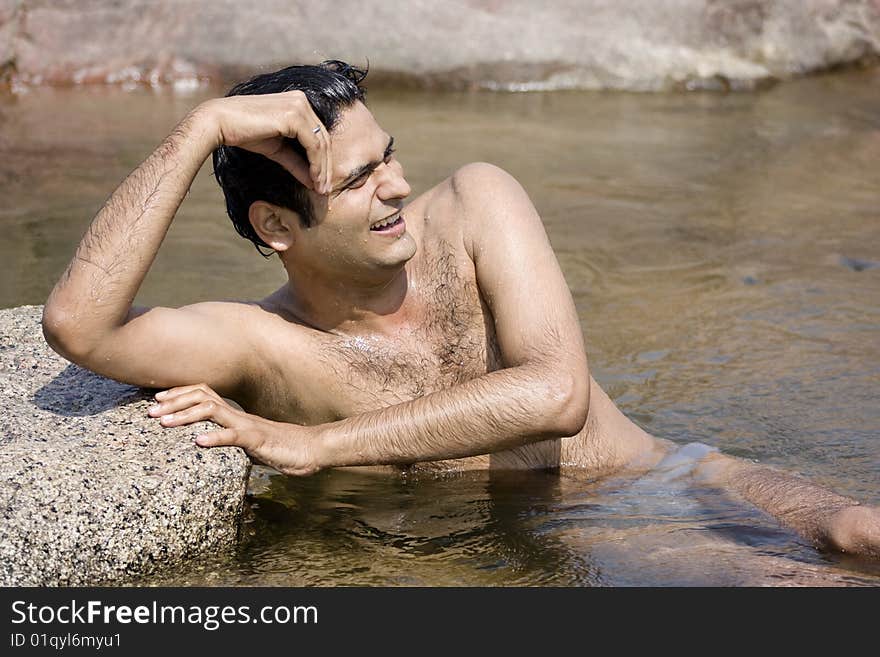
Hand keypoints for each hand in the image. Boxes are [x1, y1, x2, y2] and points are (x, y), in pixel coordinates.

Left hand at [148, 384, 321, 475]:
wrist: (313, 450)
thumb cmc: (285, 449)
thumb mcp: (251, 446)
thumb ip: (233, 444)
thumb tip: (216, 448)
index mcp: (236, 416)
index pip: (204, 394)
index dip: (179, 394)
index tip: (158, 401)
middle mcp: (239, 415)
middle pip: (202, 395)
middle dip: (174, 401)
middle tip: (150, 411)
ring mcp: (248, 426)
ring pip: (212, 410)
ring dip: (185, 415)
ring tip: (164, 423)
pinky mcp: (258, 440)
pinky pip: (234, 436)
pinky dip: (215, 437)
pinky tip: (198, 442)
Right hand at [197, 90, 332, 193]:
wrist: (219, 122)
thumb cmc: (244, 133)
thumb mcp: (277, 150)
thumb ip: (296, 162)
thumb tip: (314, 181)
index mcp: (299, 103)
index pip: (318, 135)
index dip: (324, 160)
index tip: (322, 183)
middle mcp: (302, 100)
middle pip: (323, 139)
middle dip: (326, 167)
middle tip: (326, 190)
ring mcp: (299, 106)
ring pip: (321, 143)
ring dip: (323, 169)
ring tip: (322, 190)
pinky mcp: (294, 115)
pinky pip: (313, 145)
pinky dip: (316, 165)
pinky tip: (314, 180)